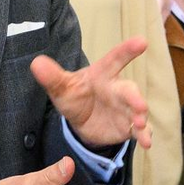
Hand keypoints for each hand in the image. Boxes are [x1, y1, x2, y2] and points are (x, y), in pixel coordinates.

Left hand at [31, 36, 150, 151]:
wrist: (81, 121)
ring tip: (139, 125)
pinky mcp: (129, 126)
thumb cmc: (76, 96)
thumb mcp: (62, 88)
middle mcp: (118, 90)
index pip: (115, 60)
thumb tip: (36, 63)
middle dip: (136, 97)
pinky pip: (140, 130)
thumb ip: (52, 77)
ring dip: (141, 117)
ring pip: (138, 111)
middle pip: (130, 90)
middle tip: (139, 105)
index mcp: (103, 74)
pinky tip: (147, 142)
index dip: (128, 50)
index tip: (142, 41)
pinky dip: (145, 135)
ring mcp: (126, 108)